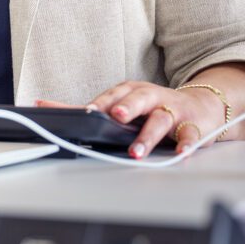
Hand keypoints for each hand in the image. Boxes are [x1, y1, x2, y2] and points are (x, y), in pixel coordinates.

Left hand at [37, 81, 225, 158]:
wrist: (201, 105)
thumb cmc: (153, 106)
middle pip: (138, 99)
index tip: (87, 112)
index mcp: (130, 92)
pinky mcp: (192, 124)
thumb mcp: (123, 103)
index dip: (100, 103)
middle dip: (126, 107)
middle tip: (115, 116)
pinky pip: (190, 134)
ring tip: (137, 151)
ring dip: (148, 135)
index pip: (112, 95)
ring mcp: (172, 110)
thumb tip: (43, 106)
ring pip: (160, 119)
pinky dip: (186, 143)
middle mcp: (150, 97)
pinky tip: (180, 152)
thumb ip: (89, 110)